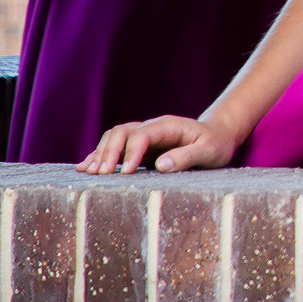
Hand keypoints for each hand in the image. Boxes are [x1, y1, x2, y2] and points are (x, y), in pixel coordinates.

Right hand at [77, 115, 238, 174]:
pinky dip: (99, 156)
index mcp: (168, 126)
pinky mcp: (139, 147)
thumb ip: (187, 156)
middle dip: (109, 152)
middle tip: (101, 174)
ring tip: (89, 172)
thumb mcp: (209, 151)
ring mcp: (144, 136)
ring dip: (100, 153)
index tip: (127, 172)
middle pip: (122, 132)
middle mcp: (152, 128)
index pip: (142, 135)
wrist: (218, 136)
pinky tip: (85, 168)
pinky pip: (114, 147)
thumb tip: (160, 165)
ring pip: (114, 137)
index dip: (131, 152)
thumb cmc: (216, 144)